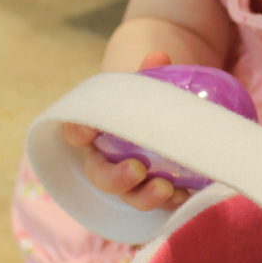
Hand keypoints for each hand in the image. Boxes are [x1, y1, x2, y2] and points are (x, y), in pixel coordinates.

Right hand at [61, 51, 189, 213]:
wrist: (163, 123)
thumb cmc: (143, 106)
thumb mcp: (143, 88)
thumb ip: (148, 75)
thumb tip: (159, 56)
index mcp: (95, 134)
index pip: (75, 132)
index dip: (78, 130)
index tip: (88, 129)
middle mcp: (105, 162)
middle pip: (100, 176)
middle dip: (117, 177)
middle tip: (137, 168)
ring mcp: (130, 183)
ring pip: (129, 197)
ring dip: (145, 196)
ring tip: (165, 188)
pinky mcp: (154, 194)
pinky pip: (160, 206)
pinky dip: (173, 202)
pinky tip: (187, 196)